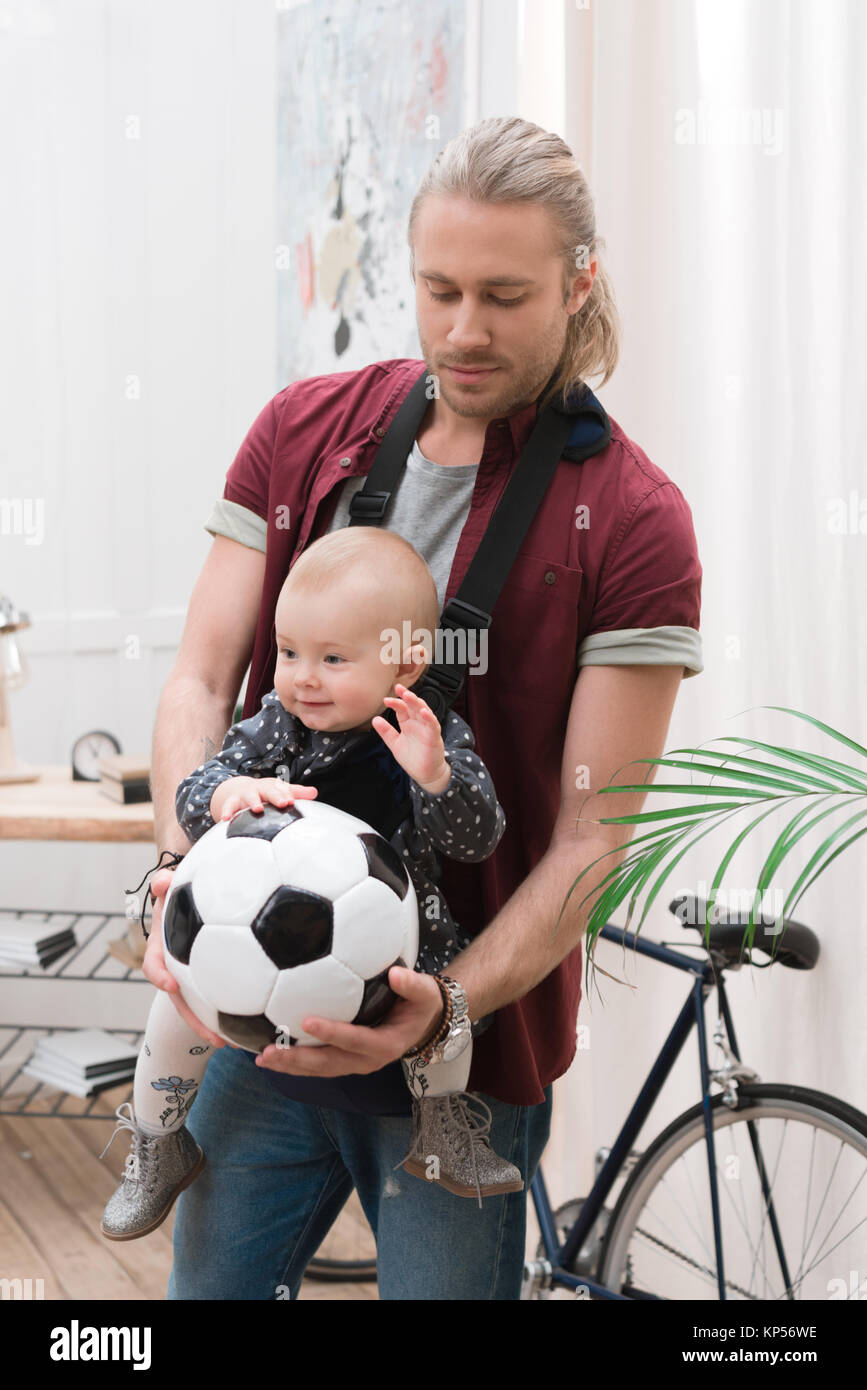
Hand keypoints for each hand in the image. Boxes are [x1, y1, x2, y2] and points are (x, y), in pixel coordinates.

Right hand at [141, 866, 229, 1048]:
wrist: (192, 898)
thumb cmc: (181, 892)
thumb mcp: (171, 886)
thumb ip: (165, 882)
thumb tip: (162, 882)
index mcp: (161, 949)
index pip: (154, 966)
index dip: (159, 977)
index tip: (170, 985)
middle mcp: (175, 969)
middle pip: (180, 1000)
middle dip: (194, 1020)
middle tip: (213, 1036)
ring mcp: (192, 977)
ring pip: (201, 1006)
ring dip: (214, 1026)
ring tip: (234, 1043)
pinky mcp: (211, 980)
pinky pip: (221, 996)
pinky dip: (234, 1009)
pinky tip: (258, 1020)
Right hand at [210, 776, 317, 821]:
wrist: (241, 789)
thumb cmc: (266, 793)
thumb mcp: (280, 791)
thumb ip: (297, 793)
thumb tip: (314, 792)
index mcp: (271, 787)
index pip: (281, 790)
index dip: (286, 795)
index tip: (292, 801)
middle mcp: (258, 790)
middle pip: (267, 791)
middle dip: (275, 797)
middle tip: (283, 803)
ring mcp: (244, 796)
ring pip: (247, 798)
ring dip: (252, 802)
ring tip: (257, 809)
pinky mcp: (231, 803)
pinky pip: (228, 807)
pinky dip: (226, 812)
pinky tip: (225, 820)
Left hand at [253, 966, 444, 1077]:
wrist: (424, 1024)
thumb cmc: (421, 1004)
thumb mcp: (425, 993)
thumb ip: (412, 985)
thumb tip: (395, 974)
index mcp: (386, 1045)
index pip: (355, 1040)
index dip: (332, 1033)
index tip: (306, 1021)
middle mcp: (368, 1061)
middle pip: (329, 1064)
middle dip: (298, 1060)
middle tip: (270, 1052)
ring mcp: (355, 1064)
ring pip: (320, 1069)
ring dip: (291, 1065)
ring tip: (263, 1057)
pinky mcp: (345, 1061)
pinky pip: (318, 1066)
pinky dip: (295, 1062)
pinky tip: (273, 1053)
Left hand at [371, 684, 450, 793]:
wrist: (425, 775)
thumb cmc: (412, 758)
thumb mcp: (395, 744)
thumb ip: (386, 732)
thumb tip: (374, 719)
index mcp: (408, 724)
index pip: (402, 709)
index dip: (395, 703)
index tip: (386, 699)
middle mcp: (418, 724)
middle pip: (413, 706)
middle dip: (407, 696)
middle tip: (399, 688)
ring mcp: (427, 729)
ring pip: (424, 711)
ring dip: (417, 703)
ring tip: (409, 696)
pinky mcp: (434, 738)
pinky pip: (433, 725)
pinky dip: (429, 718)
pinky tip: (423, 712)